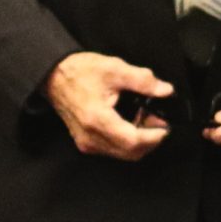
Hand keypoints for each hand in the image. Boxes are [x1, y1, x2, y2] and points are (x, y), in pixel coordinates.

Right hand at [45, 52, 172, 160]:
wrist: (53, 76)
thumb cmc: (79, 72)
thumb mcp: (114, 68)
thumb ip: (143, 80)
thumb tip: (166, 90)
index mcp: (97, 119)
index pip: (132, 141)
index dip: (154, 137)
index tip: (166, 126)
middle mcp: (90, 137)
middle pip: (130, 152)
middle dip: (150, 140)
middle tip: (159, 121)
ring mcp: (86, 142)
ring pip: (123, 153)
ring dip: (140, 142)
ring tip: (147, 120)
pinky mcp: (85, 142)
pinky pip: (113, 149)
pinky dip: (128, 141)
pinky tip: (133, 123)